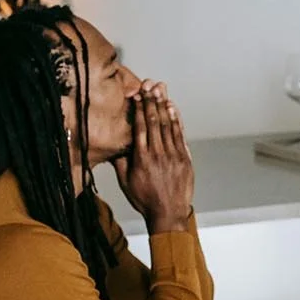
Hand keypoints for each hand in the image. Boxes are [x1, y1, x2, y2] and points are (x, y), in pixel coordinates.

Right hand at [113, 83, 193, 232]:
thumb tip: (114, 143)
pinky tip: (173, 108)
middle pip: (155, 121)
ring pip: (168, 125)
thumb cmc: (145, 200)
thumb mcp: (125, 182)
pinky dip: (177, 120)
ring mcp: (173, 155)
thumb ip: (120, 161)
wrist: (169, 214)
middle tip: (149, 85)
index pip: (140, 126)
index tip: (137, 94)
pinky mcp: (185, 159)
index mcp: (141, 158)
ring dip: (164, 106)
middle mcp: (157, 154)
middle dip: (151, 101)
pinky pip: (180, 135)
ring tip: (160, 90)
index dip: (139, 108)